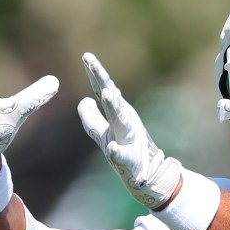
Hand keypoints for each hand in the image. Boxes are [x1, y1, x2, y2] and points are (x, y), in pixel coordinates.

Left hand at [77, 53, 182, 208]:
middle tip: (91, 61)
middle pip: (111, 96)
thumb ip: (93, 117)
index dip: (95, 74)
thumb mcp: (105, 132)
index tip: (87, 56)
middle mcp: (123, 121)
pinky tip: (112, 147)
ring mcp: (127, 138)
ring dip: (114, 106)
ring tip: (107, 94)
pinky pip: (121, 154)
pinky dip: (117, 151)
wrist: (145, 173)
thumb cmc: (126, 149)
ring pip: (120, 120)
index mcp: (117, 114)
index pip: (103, 90)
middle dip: (102, 79)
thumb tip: (84, 100)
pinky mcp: (129, 159)